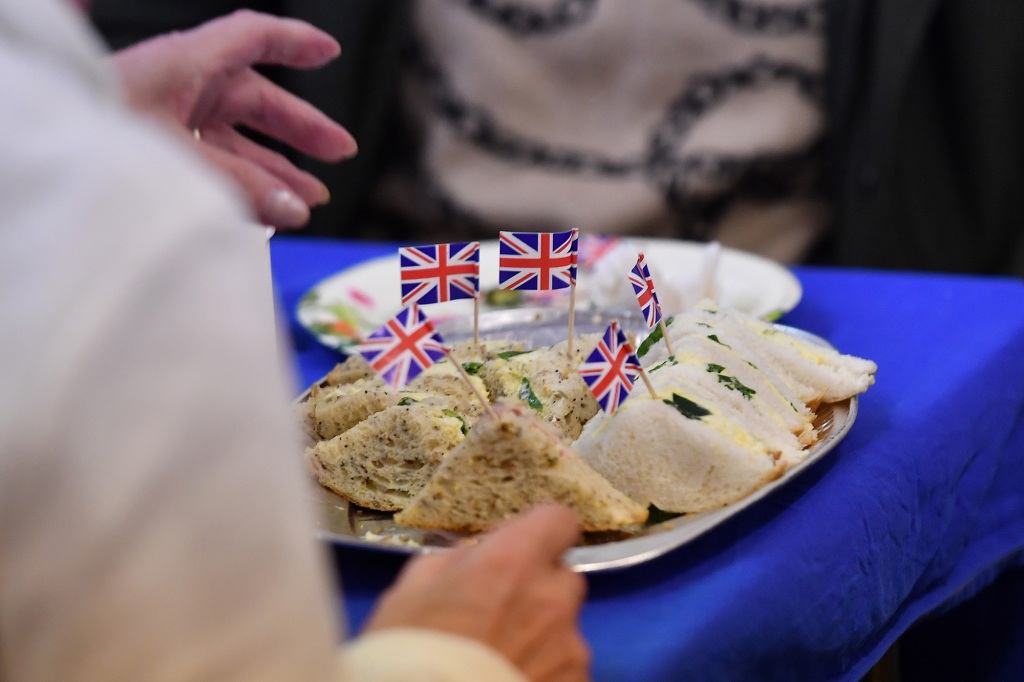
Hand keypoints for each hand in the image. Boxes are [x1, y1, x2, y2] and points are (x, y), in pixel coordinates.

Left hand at [111, 10, 357, 228]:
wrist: (32, 157)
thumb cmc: (89, 139)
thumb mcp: (177, 158)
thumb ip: (241, 185)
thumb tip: (295, 210)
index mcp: (183, 65)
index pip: (252, 38)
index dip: (295, 41)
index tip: (330, 53)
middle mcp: (178, 88)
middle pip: (255, 100)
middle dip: (301, 128)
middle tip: (337, 152)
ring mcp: (167, 122)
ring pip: (237, 141)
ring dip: (277, 170)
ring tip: (309, 199)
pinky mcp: (157, 154)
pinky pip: (213, 166)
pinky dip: (243, 187)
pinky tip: (265, 211)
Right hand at [364, 505, 590, 681]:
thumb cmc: (412, 654)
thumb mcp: (411, 592)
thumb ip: (455, 562)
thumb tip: (474, 556)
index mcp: (511, 561)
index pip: (559, 520)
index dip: (541, 532)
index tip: (518, 549)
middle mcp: (550, 597)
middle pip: (563, 577)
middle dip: (538, 588)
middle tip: (502, 612)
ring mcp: (570, 646)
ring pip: (564, 626)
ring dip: (542, 634)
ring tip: (501, 656)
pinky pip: (567, 666)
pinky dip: (547, 670)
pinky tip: (512, 677)